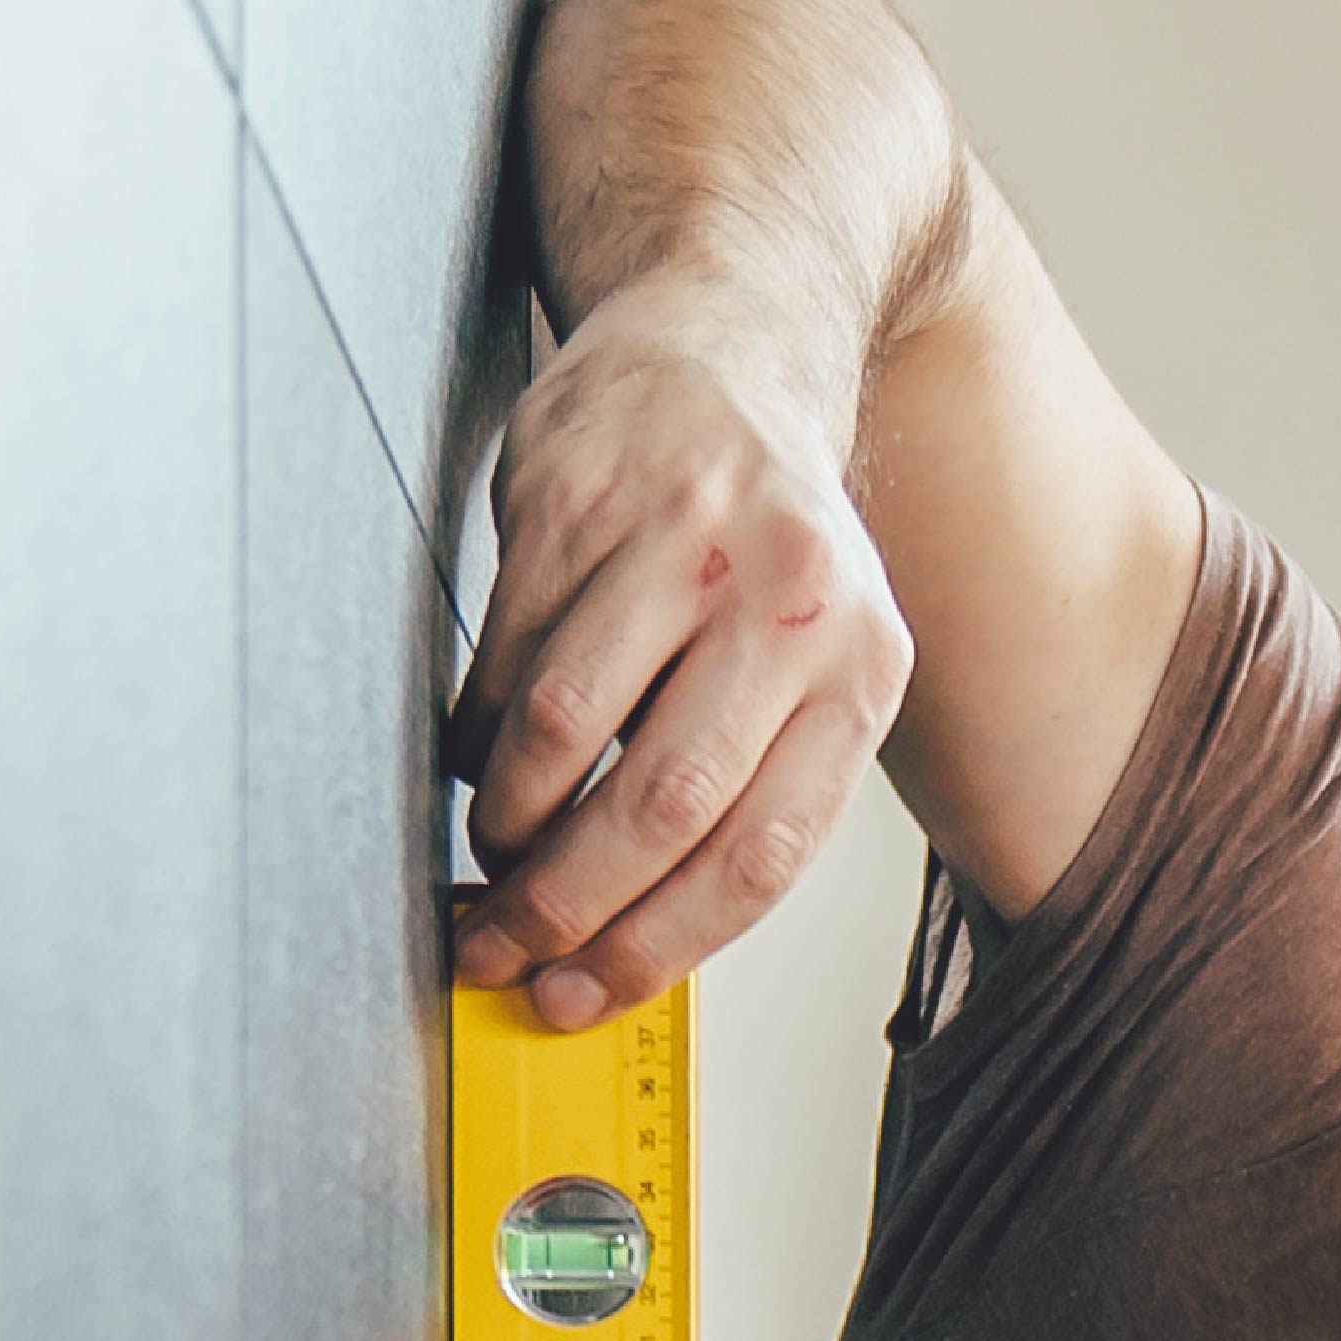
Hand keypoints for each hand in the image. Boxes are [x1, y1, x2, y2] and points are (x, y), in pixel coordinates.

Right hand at [451, 299, 915, 1024]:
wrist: (724, 344)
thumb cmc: (760, 538)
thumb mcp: (812, 657)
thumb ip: (751, 785)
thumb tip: (628, 946)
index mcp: (862, 668)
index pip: (758, 855)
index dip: (654, 948)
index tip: (578, 996)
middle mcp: (790, 601)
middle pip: (658, 807)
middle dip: (564, 905)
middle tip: (504, 945)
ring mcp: (680, 542)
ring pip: (564, 733)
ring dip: (508, 822)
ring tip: (494, 848)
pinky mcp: (578, 498)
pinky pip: (505, 655)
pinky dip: (478, 731)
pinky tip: (483, 751)